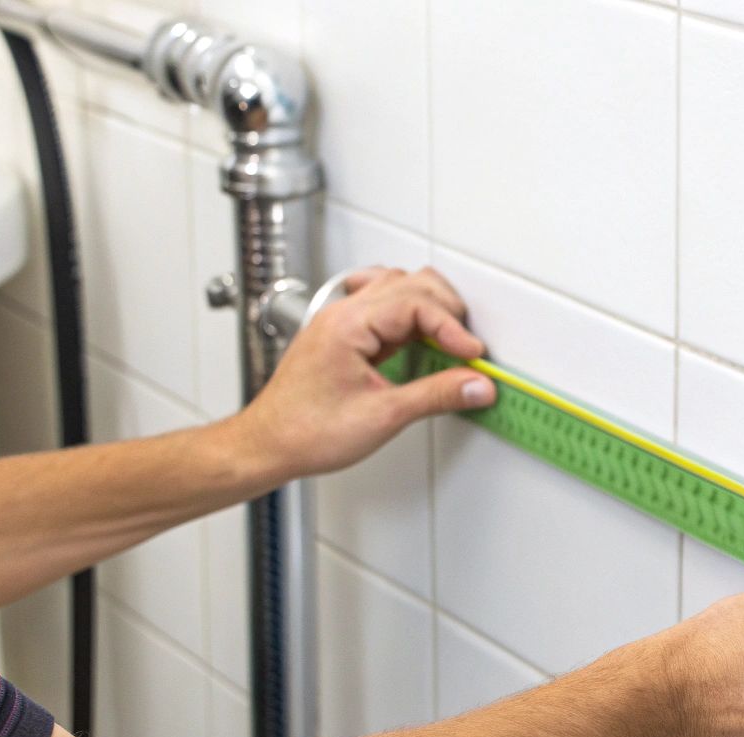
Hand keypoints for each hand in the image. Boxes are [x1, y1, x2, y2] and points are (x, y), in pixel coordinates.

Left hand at [232, 266, 496, 479]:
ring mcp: (339, 321)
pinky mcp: (341, 335)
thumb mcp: (382, 417)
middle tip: (466, 346)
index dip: (453, 327)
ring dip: (427, 305)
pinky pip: (381, 305)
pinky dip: (407, 314)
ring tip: (448, 338)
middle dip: (447, 310)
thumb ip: (436, 396)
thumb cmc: (304, 432)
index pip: (416, 302)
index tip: (473, 355)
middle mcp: (342, 313)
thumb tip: (476, 384)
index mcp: (348, 324)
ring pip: (395, 286)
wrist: (267, 446)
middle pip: (410, 283)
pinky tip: (417, 338)